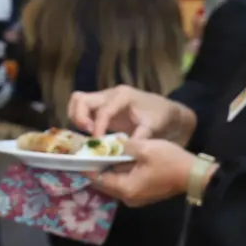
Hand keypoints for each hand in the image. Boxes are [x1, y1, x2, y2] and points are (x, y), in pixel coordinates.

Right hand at [68, 85, 194, 143]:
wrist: (168, 112)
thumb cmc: (161, 117)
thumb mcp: (153, 128)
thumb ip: (137, 138)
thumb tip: (122, 151)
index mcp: (123, 96)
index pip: (103, 110)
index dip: (98, 127)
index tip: (98, 142)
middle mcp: (110, 94)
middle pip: (81, 99)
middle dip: (79, 117)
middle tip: (89, 135)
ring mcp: (105, 99)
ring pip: (78, 101)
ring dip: (77, 118)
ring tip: (89, 134)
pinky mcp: (102, 107)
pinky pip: (83, 110)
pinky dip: (81, 121)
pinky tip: (93, 135)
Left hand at [89, 137, 202, 207]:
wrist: (196, 175)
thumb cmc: (171, 161)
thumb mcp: (145, 148)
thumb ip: (123, 146)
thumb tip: (108, 144)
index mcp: (125, 188)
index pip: (97, 178)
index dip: (87, 166)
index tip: (78, 153)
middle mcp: (127, 198)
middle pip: (104, 182)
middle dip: (96, 166)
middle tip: (88, 150)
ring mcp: (135, 198)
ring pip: (114, 182)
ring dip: (108, 168)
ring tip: (100, 151)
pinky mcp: (142, 194)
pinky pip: (124, 183)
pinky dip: (119, 172)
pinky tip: (118, 158)